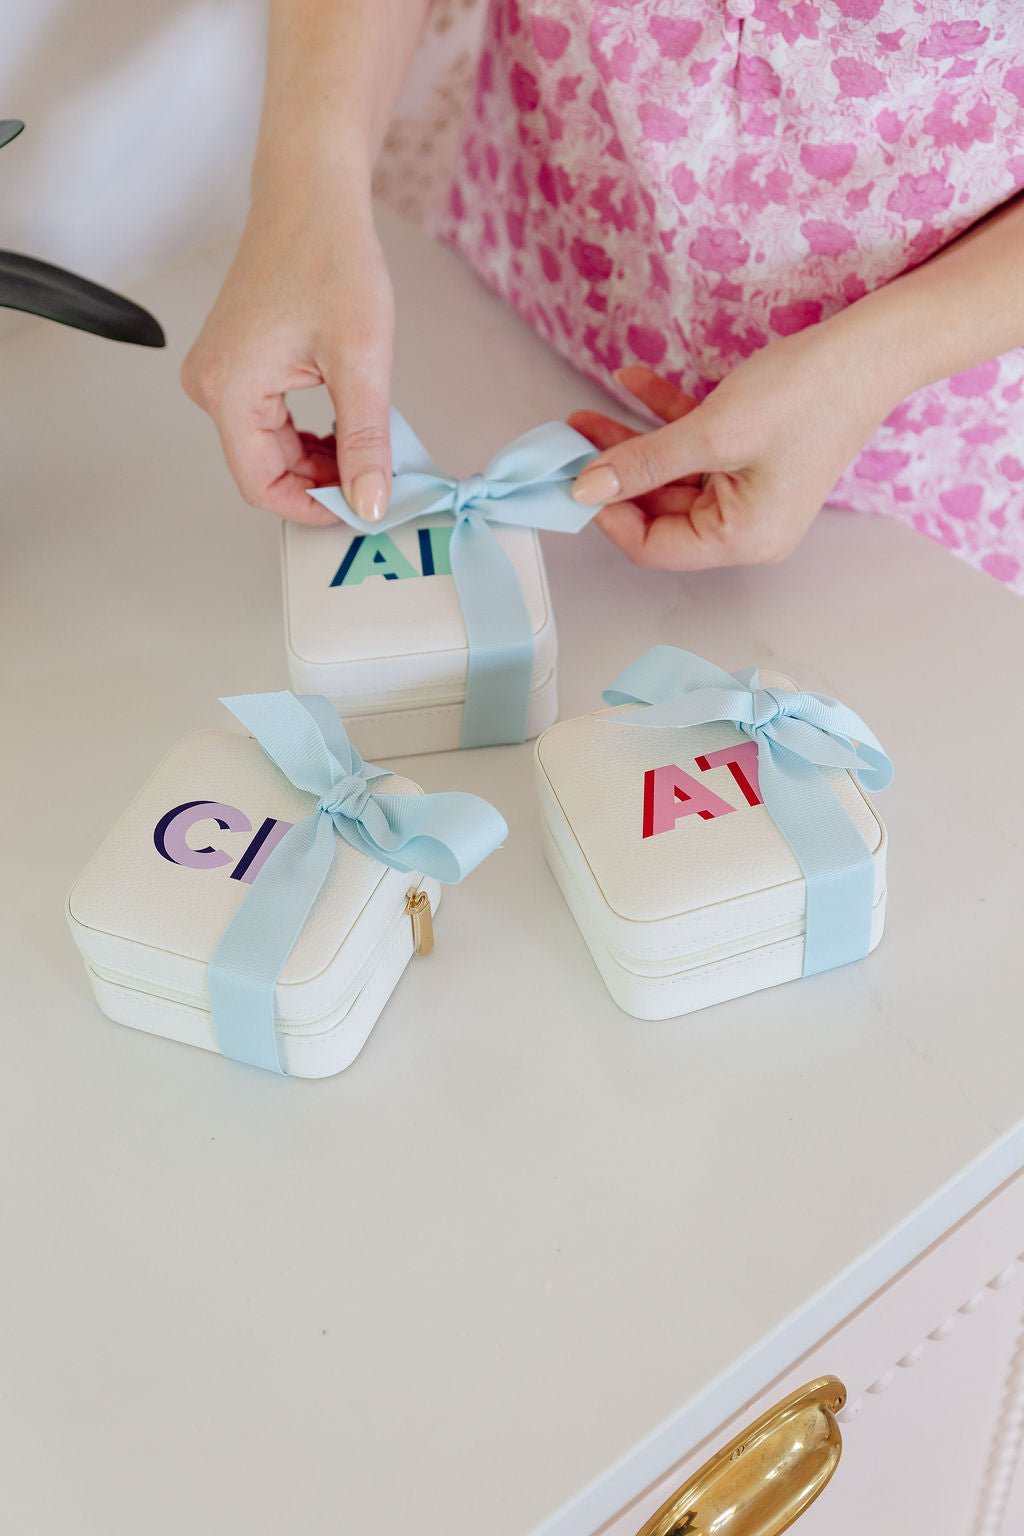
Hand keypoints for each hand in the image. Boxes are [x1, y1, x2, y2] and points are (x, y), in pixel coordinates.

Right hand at [181, 185, 392, 524]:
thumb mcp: (361, 359)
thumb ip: (364, 441)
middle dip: (321, 483)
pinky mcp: (234, 363)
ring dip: (318, 460)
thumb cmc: (330, 256)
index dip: (313, 508)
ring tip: (367, 446)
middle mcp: (210, 385)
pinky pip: (267, 423)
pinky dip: (307, 435)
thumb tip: (370, 504)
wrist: (311, 193)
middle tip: (377, 479)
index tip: (362, 509)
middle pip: (264, 470)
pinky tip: (344, 425)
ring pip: (269, 449)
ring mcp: (218, 373)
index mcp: (228, 389)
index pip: (262, 486)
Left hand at [568, 318, 900, 569]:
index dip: (608, 515)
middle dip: (613, 475)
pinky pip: (693, 449)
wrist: (871, 349)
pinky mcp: (750, 458)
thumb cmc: (807, 395)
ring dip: (629, 446)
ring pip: (670, 476)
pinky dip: (663, 419)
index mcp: (742, 539)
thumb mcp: (712, 432)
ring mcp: (748, 493)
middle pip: (657, 511)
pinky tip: (630, 382)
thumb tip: (586, 488)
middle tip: (569, 443)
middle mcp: (744, 526)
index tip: (573, 480)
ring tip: (584, 417)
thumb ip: (645, 462)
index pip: (653, 546)